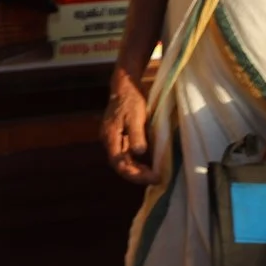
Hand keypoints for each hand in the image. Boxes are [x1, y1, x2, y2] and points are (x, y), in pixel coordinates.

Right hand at [102, 68, 155, 184]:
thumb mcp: (135, 116)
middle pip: (120, 165)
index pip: (119, 163)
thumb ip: (136, 135)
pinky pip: (126, 155)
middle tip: (157, 178)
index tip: (154, 177)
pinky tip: (147, 165)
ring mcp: (113, 139)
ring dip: (137, 170)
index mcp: (110, 137)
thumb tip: (139, 153)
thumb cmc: (131, 100)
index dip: (135, 174)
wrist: (125, 87)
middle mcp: (108, 141)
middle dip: (137, 175)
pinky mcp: (119, 137)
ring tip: (154, 175)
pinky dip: (137, 163)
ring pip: (123, 161)